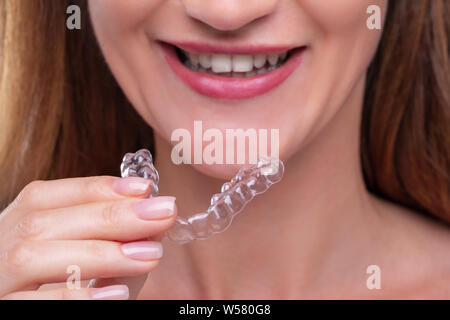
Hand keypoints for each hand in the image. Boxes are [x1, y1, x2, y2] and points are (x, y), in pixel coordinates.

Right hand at [0, 176, 175, 299]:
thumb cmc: (64, 287)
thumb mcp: (88, 259)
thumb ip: (114, 239)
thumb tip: (156, 215)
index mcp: (14, 227)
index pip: (46, 195)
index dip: (96, 188)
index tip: (144, 188)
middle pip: (43, 223)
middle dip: (110, 216)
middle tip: (162, 214)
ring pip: (32, 257)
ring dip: (98, 253)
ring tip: (150, 254)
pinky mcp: (0, 311)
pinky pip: (28, 304)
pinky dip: (74, 296)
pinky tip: (117, 295)